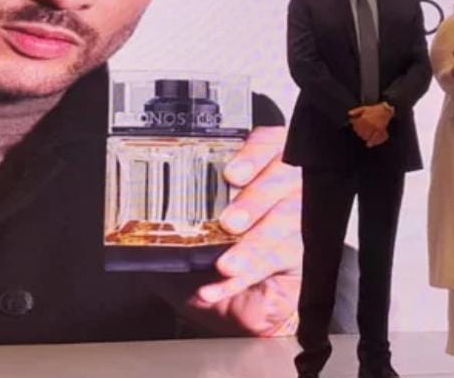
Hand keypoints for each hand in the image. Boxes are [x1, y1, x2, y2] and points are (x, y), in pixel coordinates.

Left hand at [178, 126, 301, 335]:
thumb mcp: (181, 240)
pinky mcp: (306, 255)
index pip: (268, 145)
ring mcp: (301, 220)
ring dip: (254, 243)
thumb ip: (171, 223)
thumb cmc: (206, 267)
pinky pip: (285, 259)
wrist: (230, 308)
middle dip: (255, 199)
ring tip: (227, 263)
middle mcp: (285, 189)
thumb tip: (146, 221)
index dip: (254, 154)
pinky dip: (251, 273)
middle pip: (285, 178)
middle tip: (230, 222)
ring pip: (290, 219)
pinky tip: (221, 285)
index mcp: (258, 169)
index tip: (232, 173)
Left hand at [349, 103, 392, 146]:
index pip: (356, 125)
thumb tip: (349, 114)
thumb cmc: (374, 109)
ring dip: (363, 137)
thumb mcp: (364, 108)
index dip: (354, 127)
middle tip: (359, 132)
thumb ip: (356, 111)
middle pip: (360, 132)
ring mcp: (373, 127)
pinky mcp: (379, 129)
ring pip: (366, 135)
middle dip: (358, 132)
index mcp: (363, 118)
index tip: (354, 127)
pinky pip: (374, 138)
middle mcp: (368, 123)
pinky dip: (371, 142)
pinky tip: (368, 144)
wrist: (385, 110)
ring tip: (363, 136)